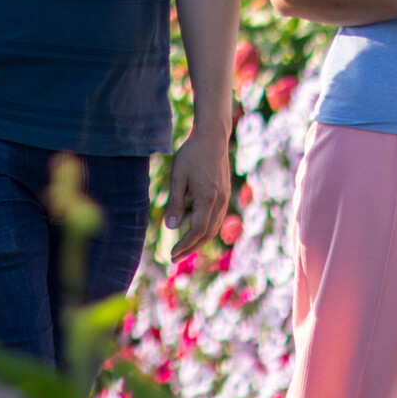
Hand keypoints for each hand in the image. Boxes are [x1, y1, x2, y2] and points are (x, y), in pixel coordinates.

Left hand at [162, 124, 231, 260]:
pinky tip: (195, 233)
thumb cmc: (191, 155)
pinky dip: (206, 231)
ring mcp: (225, 199)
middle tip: (174, 258)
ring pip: (214, 229)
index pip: (198, 231)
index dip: (185, 245)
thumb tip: (171, 227)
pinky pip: (217, 220)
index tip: (172, 254)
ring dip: (199, 242)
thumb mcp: (178, 177)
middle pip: (207, 234)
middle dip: (191, 248)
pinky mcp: (225, 195)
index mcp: (208, 198)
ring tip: (183, 249)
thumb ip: (175, 203)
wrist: (212, 138)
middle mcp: (220, 202)